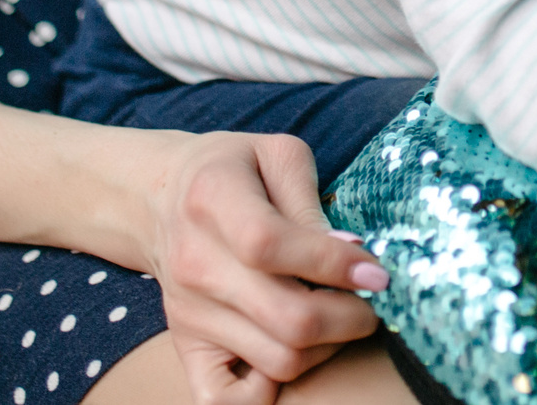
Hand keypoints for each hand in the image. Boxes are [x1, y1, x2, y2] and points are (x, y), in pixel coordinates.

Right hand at [147, 131, 389, 404]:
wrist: (161, 198)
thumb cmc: (234, 170)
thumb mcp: (277, 155)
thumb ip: (310, 202)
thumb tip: (349, 253)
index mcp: (212, 198)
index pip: (270, 244)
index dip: (332, 264)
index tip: (376, 273)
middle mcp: (194, 262)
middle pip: (286, 318)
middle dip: (350, 317)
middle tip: (369, 301)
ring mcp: (188, 311)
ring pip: (278, 360)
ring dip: (327, 347)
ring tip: (338, 317)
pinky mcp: (186, 344)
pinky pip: (223, 400)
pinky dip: (267, 390)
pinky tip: (289, 351)